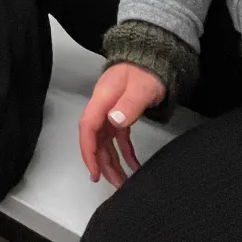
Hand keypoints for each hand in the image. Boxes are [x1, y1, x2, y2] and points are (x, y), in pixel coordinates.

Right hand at [78, 64, 166, 188]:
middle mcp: (103, 107)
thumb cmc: (147, 71)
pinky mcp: (121, 115)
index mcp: (103, 99)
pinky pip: (119, 139)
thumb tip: (113, 121)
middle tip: (114, 184)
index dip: (88, 151)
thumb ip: (128, 105)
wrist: (154, 58)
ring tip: (123, 183)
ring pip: (106, 142)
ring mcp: (111, 112)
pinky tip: (134, 166)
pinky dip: (125, 154)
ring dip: (112, 162)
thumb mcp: (141, 87)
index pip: (88, 127)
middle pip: (96, 139)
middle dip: (102, 163)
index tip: (95, 172)